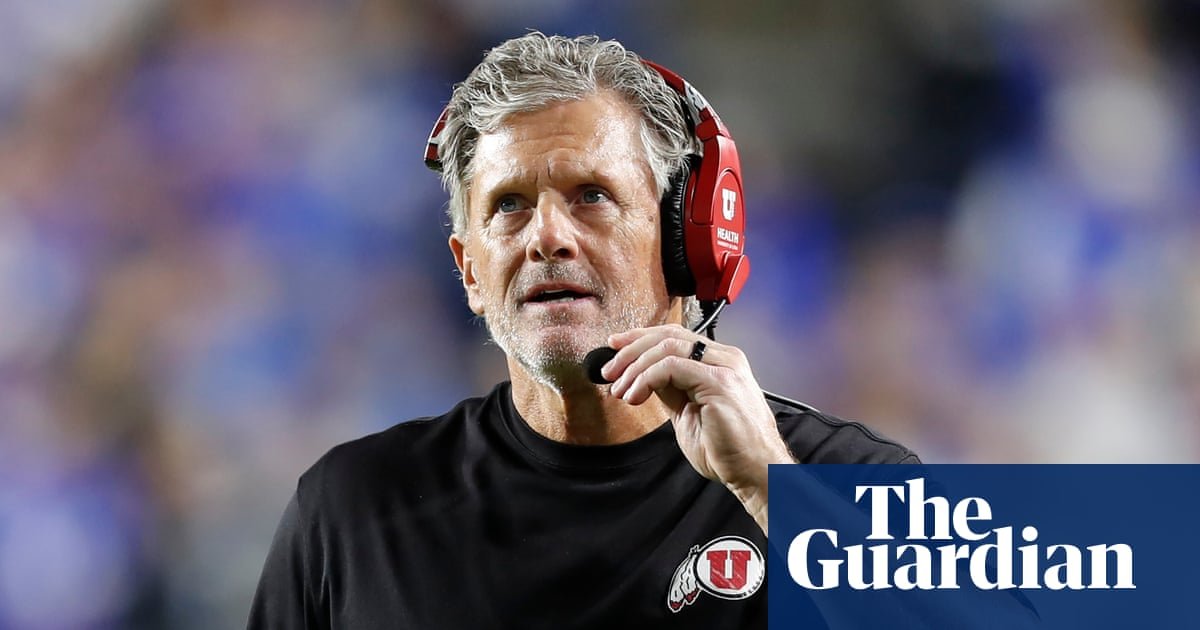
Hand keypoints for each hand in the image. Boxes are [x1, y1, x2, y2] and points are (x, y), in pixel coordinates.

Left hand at [602, 325, 794, 531]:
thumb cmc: (729, 450)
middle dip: (631, 350)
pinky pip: (671, 367)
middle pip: (668, 335)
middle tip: (609, 370)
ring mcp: (724, 368)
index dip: (640, 339)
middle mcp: (725, 359)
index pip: (675, 337)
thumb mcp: (689, 412)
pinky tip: (636, 396)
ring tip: (620, 390)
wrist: (756, 472)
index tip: (615, 349)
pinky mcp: (719, 383)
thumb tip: (644, 377)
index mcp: (720, 362)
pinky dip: (646, 379)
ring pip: (666, 347)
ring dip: (634, 367)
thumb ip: (671, 390)